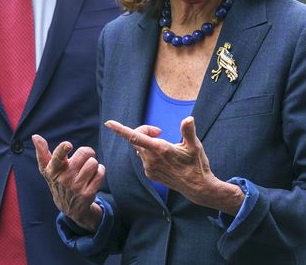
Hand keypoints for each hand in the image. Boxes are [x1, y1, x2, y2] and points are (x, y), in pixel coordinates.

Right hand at [32, 134, 104, 232]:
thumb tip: (35, 136)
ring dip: (94, 163)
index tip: (68, 145)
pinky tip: (93, 176)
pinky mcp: (88, 194)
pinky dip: (100, 171)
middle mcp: (64, 179)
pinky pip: (100, 173)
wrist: (69, 207)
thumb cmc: (58, 181)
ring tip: (88, 169)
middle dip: (87, 152)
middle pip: (84, 153)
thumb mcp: (48, 169)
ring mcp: (76, 187)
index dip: (63, 150)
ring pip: (93, 163)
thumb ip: (42, 152)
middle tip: (84, 158)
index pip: (57, 158)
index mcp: (53, 170)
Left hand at [104, 117, 242, 213]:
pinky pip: (144, 159)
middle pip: (137, 139)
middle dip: (144, 131)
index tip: (108, 123)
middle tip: (158, 131)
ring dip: (148, 143)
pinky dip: (150, 153)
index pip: (135, 137)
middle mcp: (151, 159)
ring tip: (165, 147)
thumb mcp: (195, 146)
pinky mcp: (150, 174)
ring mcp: (149, 168)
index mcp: (160, 149)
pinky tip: (164, 158)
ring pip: (140, 149)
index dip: (120, 129)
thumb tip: (188, 119)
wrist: (196, 187)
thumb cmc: (197, 165)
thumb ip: (188, 132)